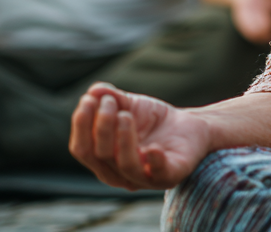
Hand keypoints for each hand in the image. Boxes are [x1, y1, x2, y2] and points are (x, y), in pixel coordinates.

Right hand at [70, 83, 211, 189]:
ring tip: (126, 115)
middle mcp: (120, 175)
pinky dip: (154, 161)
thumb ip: (111, 98)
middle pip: (100, 156)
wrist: (190, 124)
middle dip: (101, 126)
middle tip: (110, 102)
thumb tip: (93, 91)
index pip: (82, 150)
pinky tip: (153, 148)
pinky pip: (159, 174)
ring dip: (123, 138)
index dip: (81, 126)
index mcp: (104, 160)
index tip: (88, 100)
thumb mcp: (130, 105)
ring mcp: (145, 178)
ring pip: (126, 165)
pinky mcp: (170, 176)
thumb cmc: (152, 120)